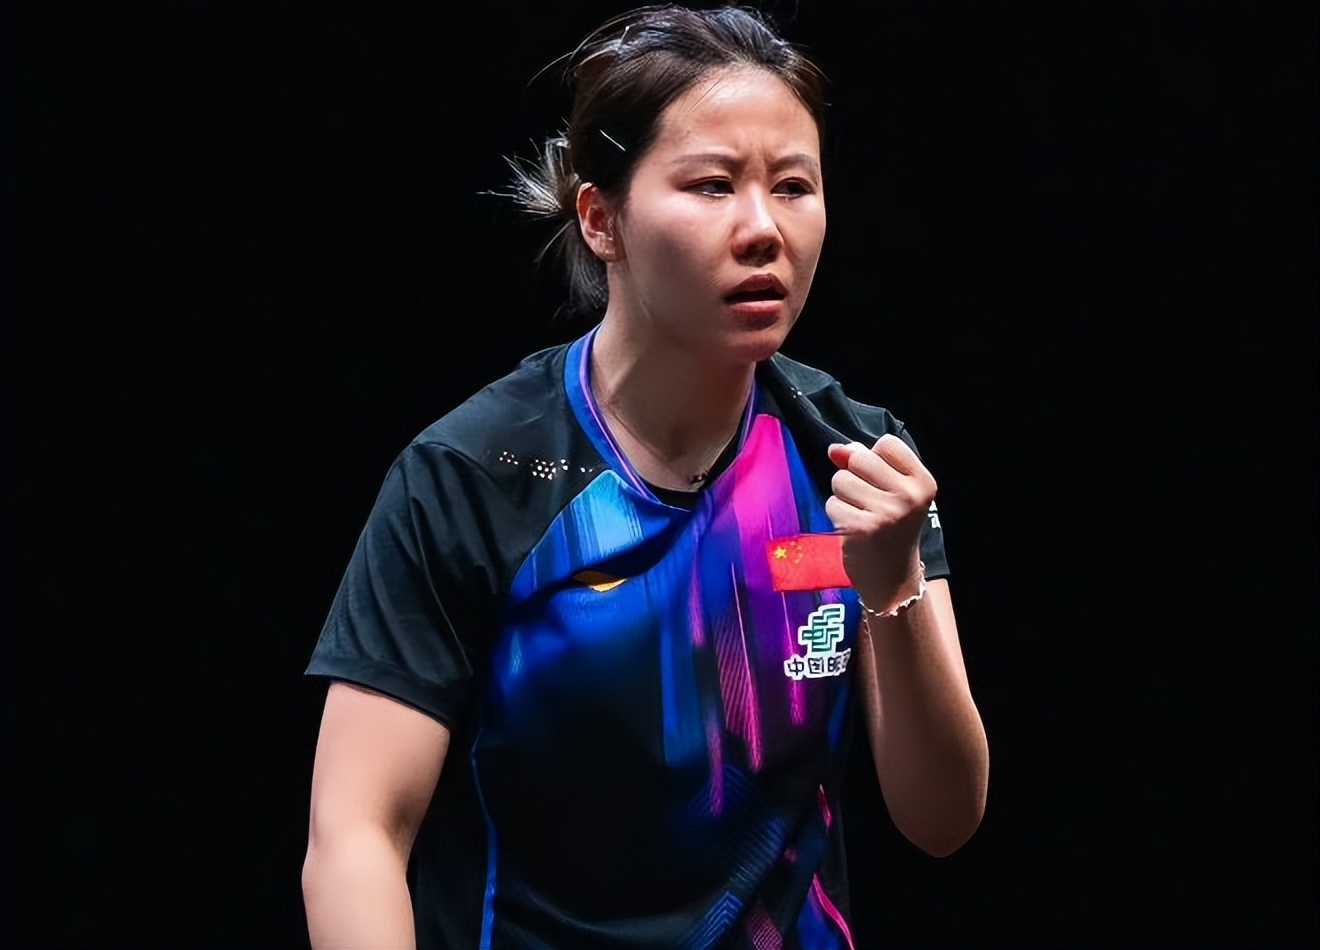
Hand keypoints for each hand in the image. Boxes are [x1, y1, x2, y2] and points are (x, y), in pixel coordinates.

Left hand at [825, 435, 935, 611]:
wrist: (893, 578)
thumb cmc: (891, 528)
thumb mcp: (893, 492)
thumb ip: (867, 462)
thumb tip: (835, 449)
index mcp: (923, 483)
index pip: (887, 443)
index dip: (875, 458)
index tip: (882, 482)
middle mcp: (909, 497)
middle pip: (859, 458)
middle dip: (853, 475)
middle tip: (868, 500)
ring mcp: (886, 513)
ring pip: (841, 480)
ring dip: (843, 496)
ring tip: (861, 514)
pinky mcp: (861, 528)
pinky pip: (832, 503)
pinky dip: (836, 514)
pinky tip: (853, 529)